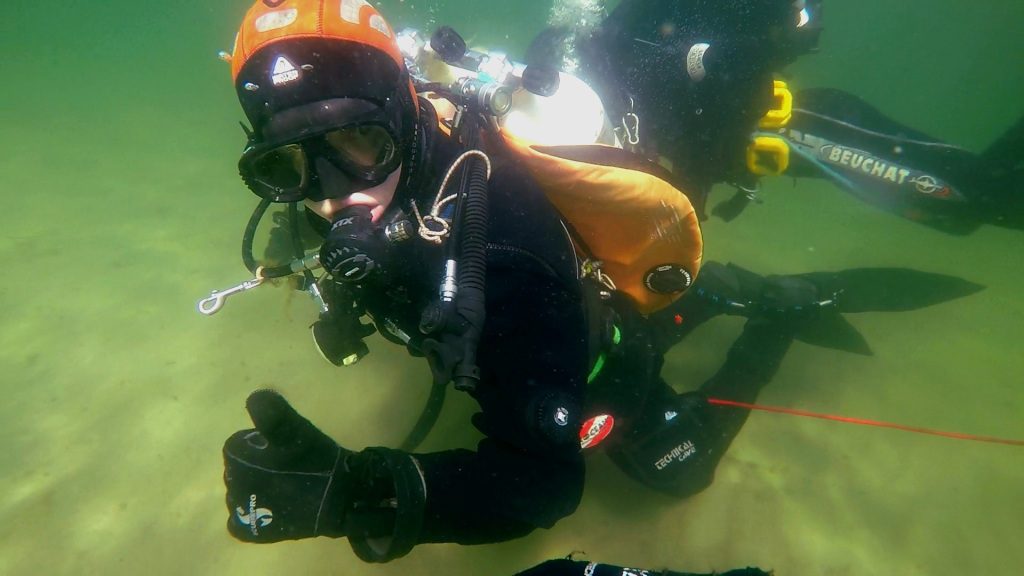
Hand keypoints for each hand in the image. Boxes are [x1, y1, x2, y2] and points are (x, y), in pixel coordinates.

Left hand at [222, 390, 351, 541]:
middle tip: (291, 466)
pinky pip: (243, 520)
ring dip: (261, 487)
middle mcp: (231, 484)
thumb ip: (272, 412)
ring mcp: (241, 510)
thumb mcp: (295, 429)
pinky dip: (256, 514)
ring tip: (289, 487)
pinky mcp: (252, 531)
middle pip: (242, 467)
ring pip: (244, 490)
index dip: (264, 443)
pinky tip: (274, 508)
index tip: (286, 448)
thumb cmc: (315, 461)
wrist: (340, 499)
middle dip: (260, 464)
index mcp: (235, 455)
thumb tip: (254, 396)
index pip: (242, 442)